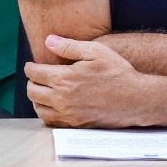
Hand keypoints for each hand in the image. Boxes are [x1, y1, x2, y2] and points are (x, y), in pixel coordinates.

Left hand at [25, 36, 149, 126]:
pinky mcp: (75, 124)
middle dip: (31, 82)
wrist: (136, 99)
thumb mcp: (96, 51)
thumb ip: (69, 46)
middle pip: (32, 91)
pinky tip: (53, 106)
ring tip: (43, 91)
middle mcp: (62, 99)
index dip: (30, 67)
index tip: (32, 65)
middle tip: (37, 77)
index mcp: (64, 78)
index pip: (34, 73)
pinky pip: (51, 122)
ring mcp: (68, 114)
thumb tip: (48, 41)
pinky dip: (47, 113)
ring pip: (38, 109)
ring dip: (37, 99)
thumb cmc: (118, 73)